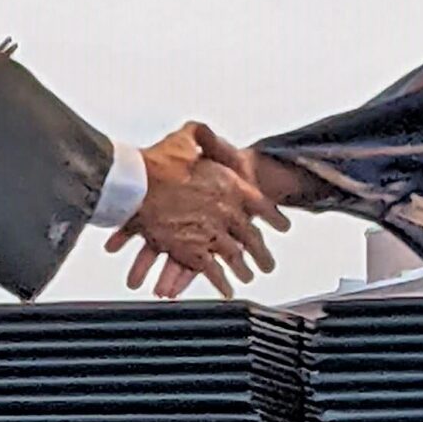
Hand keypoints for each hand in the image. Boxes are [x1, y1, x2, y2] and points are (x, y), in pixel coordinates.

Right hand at [106, 124, 287, 297]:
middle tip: (269, 264)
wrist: (139, 184)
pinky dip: (219, 284)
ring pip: (235, 258)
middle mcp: (227, 213)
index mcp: (232, 186)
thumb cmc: (161, 160)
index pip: (263, 205)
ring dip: (243, 269)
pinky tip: (227, 290)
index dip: (274, 217)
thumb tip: (204, 130)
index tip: (283, 226)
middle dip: (262, 253)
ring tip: (249, 276)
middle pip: (253, 238)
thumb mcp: (188, 136)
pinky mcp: (193, 252)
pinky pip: (211, 272)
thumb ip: (203, 135)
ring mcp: (212, 235)